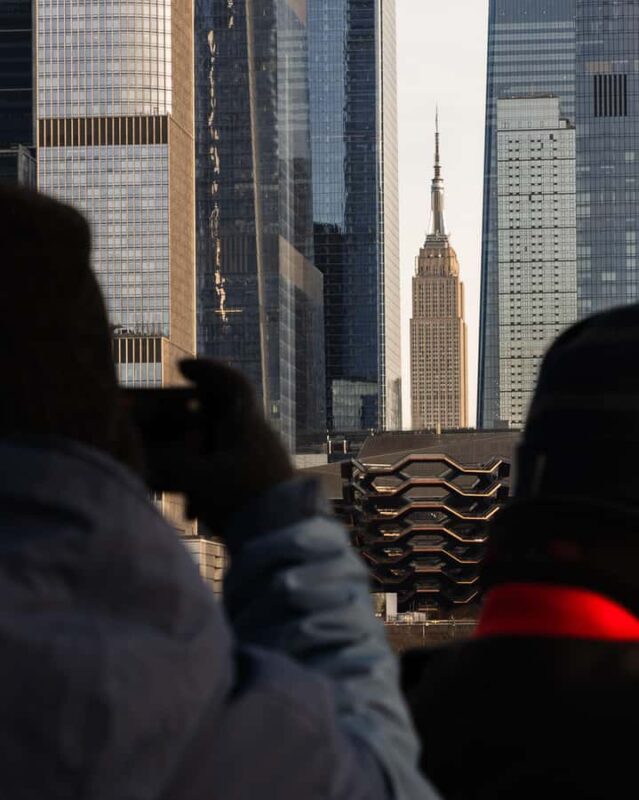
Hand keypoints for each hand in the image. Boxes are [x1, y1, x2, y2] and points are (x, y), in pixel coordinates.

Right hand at [178, 359, 293, 532]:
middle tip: (170, 421)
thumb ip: (169, 464)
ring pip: (226, 447)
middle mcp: (259, 438)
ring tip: (173, 477)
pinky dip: (209, 481)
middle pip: (226, 416)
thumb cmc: (242, 499)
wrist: (284, 538)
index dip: (207, 371)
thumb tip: (145, 455)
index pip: (232, 384)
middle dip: (194, 418)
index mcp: (248, 424)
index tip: (182, 367)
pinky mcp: (262, 488)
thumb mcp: (197, 478)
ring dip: (199, 456)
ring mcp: (263, 463)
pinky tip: (195, 511)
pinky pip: (231, 473)